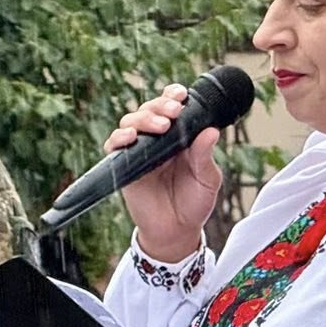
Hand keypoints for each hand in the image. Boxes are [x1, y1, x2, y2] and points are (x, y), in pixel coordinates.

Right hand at [103, 82, 222, 261]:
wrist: (178, 232)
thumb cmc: (194, 204)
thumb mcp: (207, 179)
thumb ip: (205, 156)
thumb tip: (211, 131)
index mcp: (179, 136)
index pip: (172, 107)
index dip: (173, 95)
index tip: (181, 94)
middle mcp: (157, 140)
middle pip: (150, 109)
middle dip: (160, 105)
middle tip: (173, 111)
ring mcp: (140, 152)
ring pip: (131, 122)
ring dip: (143, 118)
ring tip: (160, 126)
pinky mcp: (124, 167)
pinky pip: (114, 146)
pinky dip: (118, 138)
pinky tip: (130, 137)